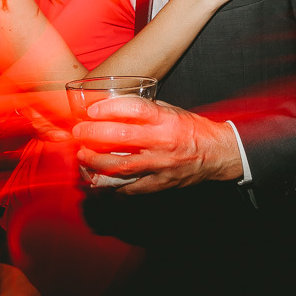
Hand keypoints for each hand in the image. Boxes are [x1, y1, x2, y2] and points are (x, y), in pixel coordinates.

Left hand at [72, 97, 242, 194]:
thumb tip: (111, 108)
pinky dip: (110, 184)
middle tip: (79, 132)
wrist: (216, 153)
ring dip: (96, 161)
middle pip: (121, 138)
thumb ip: (143, 110)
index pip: (135, 110)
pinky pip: (129, 187)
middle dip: (93, 135)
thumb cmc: (191, 129)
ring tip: (83, 154)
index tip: (92, 110)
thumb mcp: (170, 110)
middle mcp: (162, 142)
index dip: (109, 109)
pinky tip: (97, 178)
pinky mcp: (158, 184)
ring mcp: (160, 166)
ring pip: (120, 166)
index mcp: (166, 120)